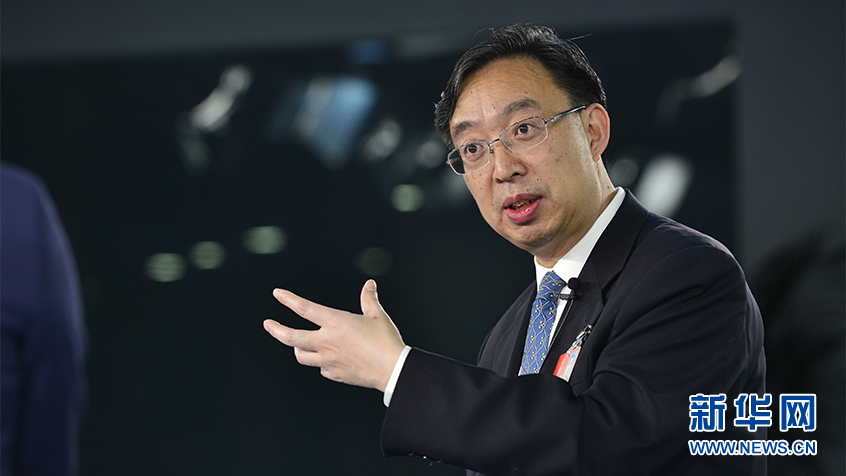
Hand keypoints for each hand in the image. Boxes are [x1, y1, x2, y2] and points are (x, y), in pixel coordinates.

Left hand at [263, 279, 405, 391]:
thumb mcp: (377, 315)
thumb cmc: (386, 342)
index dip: (288, 300)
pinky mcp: (335, 374)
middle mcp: (327, 341)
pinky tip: (326, 359)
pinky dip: (320, 362)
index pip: (305, 308)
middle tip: (268, 324)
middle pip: (291, 336)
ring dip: (296, 348)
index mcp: (336, 322)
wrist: (392, 369)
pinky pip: (320, 368)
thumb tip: (369, 285)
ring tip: (297, 344)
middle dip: (276, 329)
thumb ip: (369, 299)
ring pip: (301, 355)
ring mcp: (328, 360)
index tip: (278, 294)